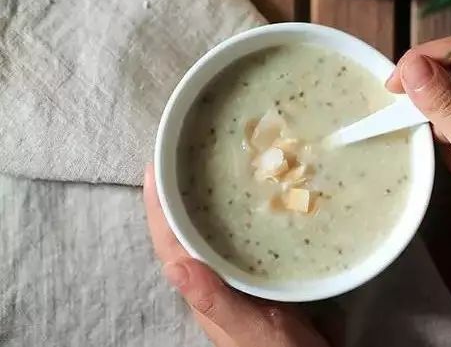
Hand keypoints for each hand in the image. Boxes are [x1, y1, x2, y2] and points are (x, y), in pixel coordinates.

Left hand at [143, 165, 329, 346]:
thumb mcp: (248, 328)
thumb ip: (215, 300)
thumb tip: (175, 264)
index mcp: (204, 292)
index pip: (171, 243)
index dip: (158, 207)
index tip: (153, 168)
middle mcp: (216, 281)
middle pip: (187, 233)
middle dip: (179, 196)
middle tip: (180, 156)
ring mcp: (239, 279)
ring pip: (214, 235)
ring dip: (206, 203)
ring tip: (211, 168)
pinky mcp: (264, 277)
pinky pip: (243, 240)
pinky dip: (243, 217)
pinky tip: (258, 201)